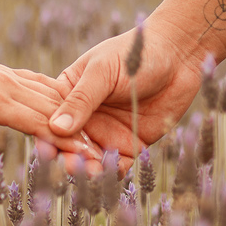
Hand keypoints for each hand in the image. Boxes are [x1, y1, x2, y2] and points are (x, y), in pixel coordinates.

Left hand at [0, 49, 98, 176]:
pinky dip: (60, 97)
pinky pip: (42, 83)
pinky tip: (74, 109)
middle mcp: (8, 85)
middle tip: (98, 153)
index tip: (85, 156)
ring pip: (51, 95)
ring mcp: (11, 76)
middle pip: (51, 111)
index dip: (63, 141)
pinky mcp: (10, 72)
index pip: (38, 124)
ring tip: (91, 136)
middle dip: (76, 133)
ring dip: (73, 115)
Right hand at [43, 21, 207, 172]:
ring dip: (88, 169)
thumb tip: (56, 127)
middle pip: (68, 145)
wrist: (178, 56)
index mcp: (69, 95)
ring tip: (93, 172)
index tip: (48, 147)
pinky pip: (117, 166)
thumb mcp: (103, 72)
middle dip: (68, 157)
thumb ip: (81, 99)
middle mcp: (84, 118)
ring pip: (90, 159)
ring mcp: (106, 133)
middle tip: (72, 164)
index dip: (47, 134)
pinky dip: (113, 172)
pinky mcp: (130, 145)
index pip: (50, 119)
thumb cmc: (134, 53)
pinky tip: (113, 172)